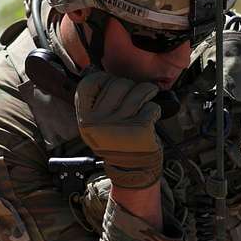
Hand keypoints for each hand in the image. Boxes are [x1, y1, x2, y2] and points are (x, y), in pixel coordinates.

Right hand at [75, 71, 162, 189]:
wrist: (132, 170)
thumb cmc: (117, 142)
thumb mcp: (96, 126)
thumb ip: (96, 102)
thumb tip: (97, 69)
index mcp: (85, 119)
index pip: (90, 82)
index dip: (105, 79)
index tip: (114, 85)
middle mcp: (99, 123)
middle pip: (117, 84)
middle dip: (130, 86)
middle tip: (135, 96)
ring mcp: (119, 126)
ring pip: (137, 92)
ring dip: (147, 92)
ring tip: (147, 98)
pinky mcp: (140, 130)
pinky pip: (151, 106)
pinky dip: (154, 110)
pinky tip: (150, 118)